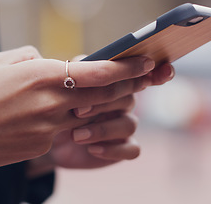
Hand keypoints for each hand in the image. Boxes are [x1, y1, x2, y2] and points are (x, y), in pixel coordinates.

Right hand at [0, 46, 160, 174]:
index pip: (100, 72)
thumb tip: (55, 64)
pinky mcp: (41, 147)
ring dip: (101, 106)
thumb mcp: (1, 61)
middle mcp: (53, 103)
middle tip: (146, 78)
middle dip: (130, 86)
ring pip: (88, 115)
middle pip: (105, 95)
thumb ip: (34, 59)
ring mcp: (49, 129)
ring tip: (102, 98)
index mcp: (44, 75)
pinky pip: (61, 131)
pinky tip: (45, 118)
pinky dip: (64, 122)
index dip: (128, 68)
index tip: (146, 63)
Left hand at [27, 61, 174, 175]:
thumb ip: (75, 69)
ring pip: (129, 124)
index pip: (142, 72)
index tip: (164, 70)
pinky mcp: (122, 148)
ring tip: (75, 135)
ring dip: (103, 129)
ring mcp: (124, 125)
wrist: (47, 134)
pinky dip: (113, 149)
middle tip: (78, 112)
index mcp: (115, 81)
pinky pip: (132, 149)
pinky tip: (92, 149)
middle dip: (105, 104)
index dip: (158, 72)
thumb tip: (78, 62)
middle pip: (129, 98)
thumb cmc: (57, 103)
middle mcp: (125, 101)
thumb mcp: (61, 84)